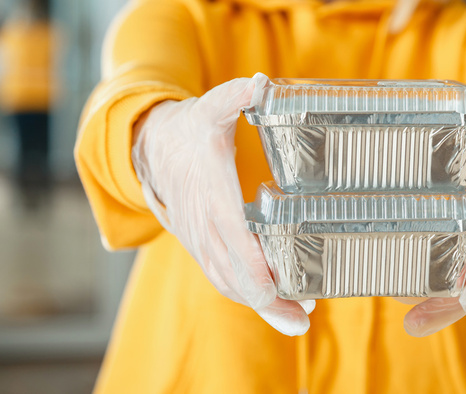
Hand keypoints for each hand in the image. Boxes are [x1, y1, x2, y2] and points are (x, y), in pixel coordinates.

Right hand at [131, 73, 313, 335]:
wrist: (153, 148)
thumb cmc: (191, 130)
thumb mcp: (212, 107)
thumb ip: (236, 97)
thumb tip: (261, 83)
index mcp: (213, 198)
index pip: (235, 244)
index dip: (256, 271)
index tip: (279, 292)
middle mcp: (206, 228)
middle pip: (236, 276)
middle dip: (269, 302)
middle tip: (303, 320)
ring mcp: (202, 241)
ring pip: (229, 283)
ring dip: (261, 305)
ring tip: (296, 320)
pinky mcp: (203, 246)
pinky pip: (223, 278)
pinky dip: (247, 295)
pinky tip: (272, 303)